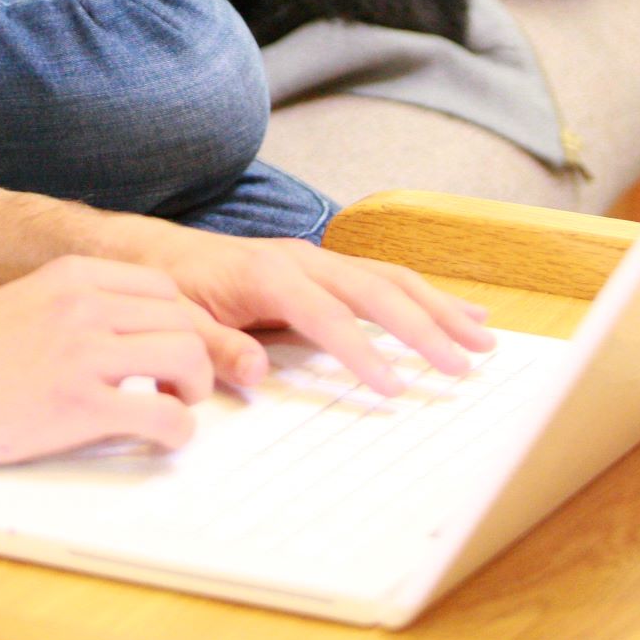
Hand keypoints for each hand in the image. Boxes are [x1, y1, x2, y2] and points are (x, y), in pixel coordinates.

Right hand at [0, 256, 243, 465]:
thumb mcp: (23, 299)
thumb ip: (73, 300)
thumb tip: (117, 317)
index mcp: (70, 276)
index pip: (161, 286)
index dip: (179, 321)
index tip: (174, 347)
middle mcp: (83, 305)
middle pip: (181, 318)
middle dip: (194, 354)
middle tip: (180, 384)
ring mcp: (83, 353)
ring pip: (186, 355)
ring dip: (194, 387)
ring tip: (176, 405)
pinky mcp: (81, 406)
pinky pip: (163, 415)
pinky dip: (177, 431)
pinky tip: (163, 437)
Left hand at [149, 232, 495, 396]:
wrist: (155, 252)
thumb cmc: (169, 290)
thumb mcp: (177, 320)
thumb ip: (212, 345)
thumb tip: (253, 372)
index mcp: (268, 276)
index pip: (326, 317)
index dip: (362, 352)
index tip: (395, 387)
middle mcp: (302, 261)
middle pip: (376, 291)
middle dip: (424, 328)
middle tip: (464, 366)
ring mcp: (317, 260)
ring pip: (391, 280)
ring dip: (439, 309)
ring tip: (484, 339)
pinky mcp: (324, 266)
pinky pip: (384, 278)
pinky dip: (425, 295)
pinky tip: (462, 312)